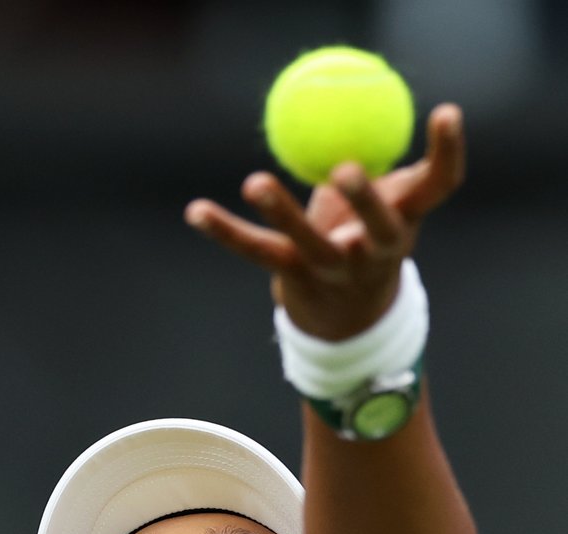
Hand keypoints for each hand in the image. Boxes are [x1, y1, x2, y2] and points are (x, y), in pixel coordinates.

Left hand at [184, 104, 464, 340]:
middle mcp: (376, 250)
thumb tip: (359, 107)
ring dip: (282, 212)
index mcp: (405, 221)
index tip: (446, 112)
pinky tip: (195, 211)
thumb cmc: (367, 237)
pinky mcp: (293, 275)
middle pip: (380, 228)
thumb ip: (381, 164)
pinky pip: (257, 250)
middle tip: (346, 171)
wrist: (348, 316)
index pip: (440, 185)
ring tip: (255, 183)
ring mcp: (333, 267)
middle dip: (366, 202)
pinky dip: (224, 230)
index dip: (448, 151)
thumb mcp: (386, 201)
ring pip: (308, 243)